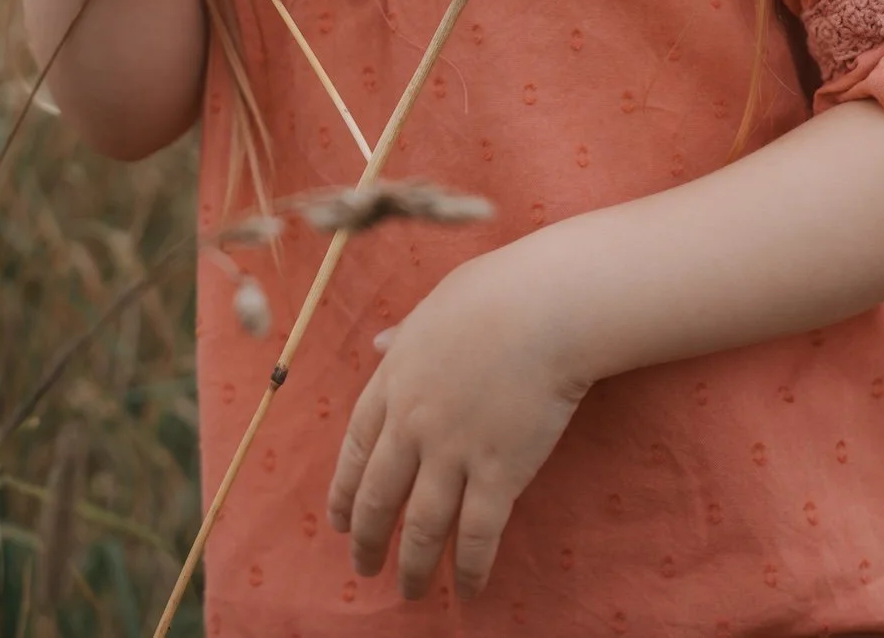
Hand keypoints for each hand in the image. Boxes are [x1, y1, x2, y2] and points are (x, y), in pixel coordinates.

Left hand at [327, 249, 588, 601]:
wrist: (545, 305)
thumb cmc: (496, 291)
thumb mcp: (435, 305)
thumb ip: (404, 333)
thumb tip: (378, 343)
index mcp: (394, 380)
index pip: (356, 448)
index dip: (344, 490)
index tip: (337, 520)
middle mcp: (414, 423)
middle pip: (380, 495)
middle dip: (368, 539)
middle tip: (364, 568)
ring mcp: (454, 451)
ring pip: (423, 526)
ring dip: (414, 565)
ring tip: (410, 592)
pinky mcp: (498, 472)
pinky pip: (478, 534)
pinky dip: (471, 568)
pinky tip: (469, 590)